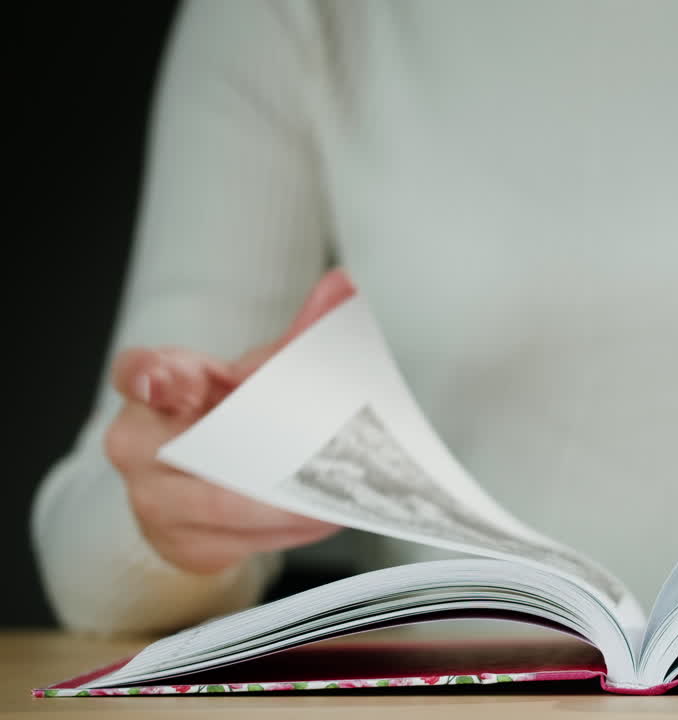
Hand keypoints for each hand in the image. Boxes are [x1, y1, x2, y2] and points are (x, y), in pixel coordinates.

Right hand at [104, 269, 356, 574]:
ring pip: (224, 505)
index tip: (161, 379)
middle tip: (315, 455)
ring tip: (335, 494)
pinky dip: (291, 529)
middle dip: (262, 456)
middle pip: (196, 453)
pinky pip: (243, 541)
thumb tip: (340, 290)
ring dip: (287, 504)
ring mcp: (156, 502)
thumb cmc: (226, 420)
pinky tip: (324, 516)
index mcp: (155, 390)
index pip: (139, 373)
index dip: (147, 375)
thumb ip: (297, 336)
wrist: (200, 484)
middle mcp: (142, 446)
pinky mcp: (185, 545)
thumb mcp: (256, 375)